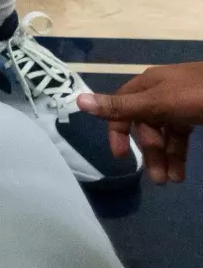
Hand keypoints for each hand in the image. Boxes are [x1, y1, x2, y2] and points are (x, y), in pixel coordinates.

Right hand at [79, 61, 202, 183]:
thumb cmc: (199, 94)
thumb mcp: (160, 102)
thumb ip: (123, 106)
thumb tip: (78, 100)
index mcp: (147, 86)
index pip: (122, 108)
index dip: (118, 132)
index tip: (120, 157)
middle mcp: (160, 93)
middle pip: (144, 125)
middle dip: (150, 153)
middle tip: (158, 179)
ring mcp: (180, 104)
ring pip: (164, 133)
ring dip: (166, 158)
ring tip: (172, 182)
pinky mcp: (197, 114)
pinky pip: (181, 135)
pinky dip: (179, 152)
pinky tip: (182, 170)